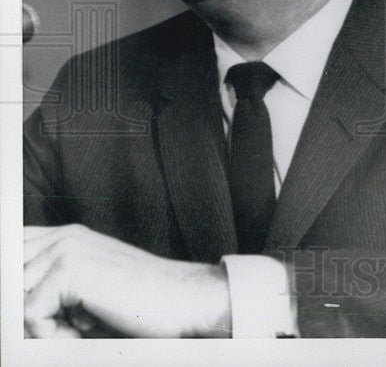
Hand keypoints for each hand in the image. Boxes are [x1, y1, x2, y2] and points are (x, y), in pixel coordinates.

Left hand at [24, 225, 231, 337]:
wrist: (183, 300)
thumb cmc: (140, 303)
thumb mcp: (85, 292)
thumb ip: (46, 290)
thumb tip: (16, 311)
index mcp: (66, 236)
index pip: (14, 250)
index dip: (19, 287)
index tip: (39, 312)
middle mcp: (63, 237)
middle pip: (12, 280)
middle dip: (28, 311)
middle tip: (65, 324)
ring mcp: (65, 249)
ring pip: (16, 299)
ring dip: (41, 325)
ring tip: (80, 325)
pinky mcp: (69, 270)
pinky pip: (28, 315)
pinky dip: (52, 334)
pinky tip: (86, 326)